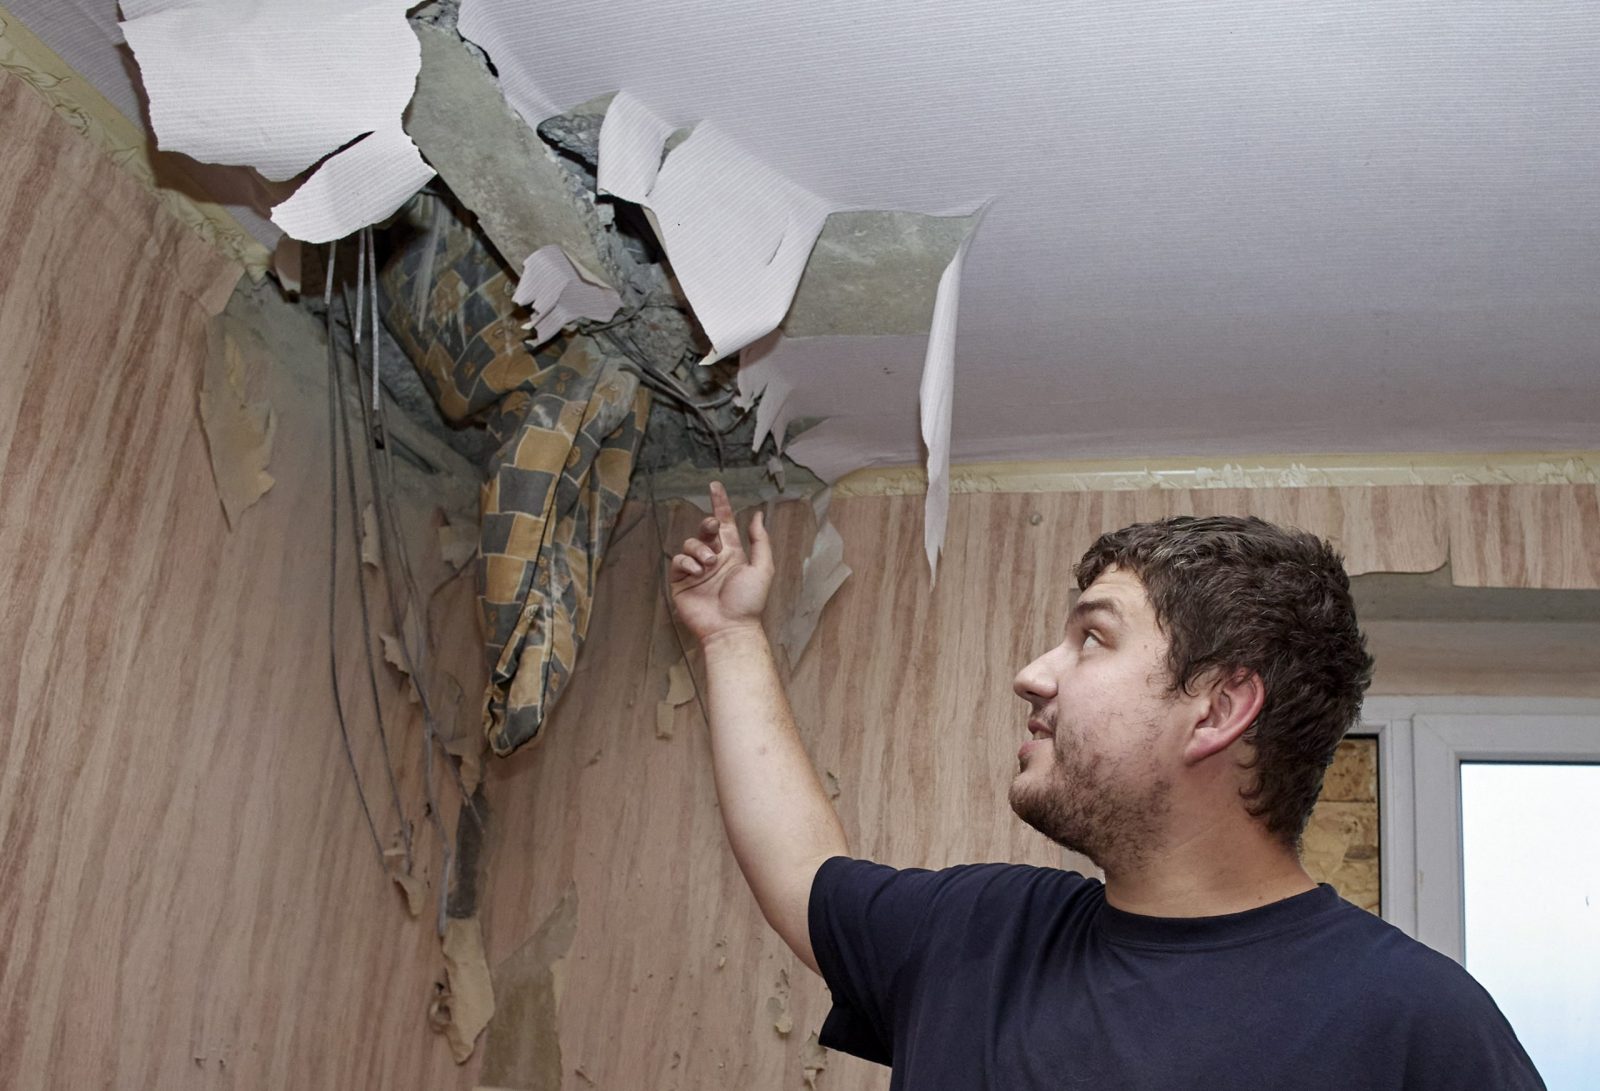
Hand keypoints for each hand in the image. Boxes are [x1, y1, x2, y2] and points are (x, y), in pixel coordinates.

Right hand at [668, 481, 773, 643]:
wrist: (730, 627)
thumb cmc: (749, 601)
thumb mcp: (762, 568)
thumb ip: (760, 541)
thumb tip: (758, 515)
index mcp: (732, 553)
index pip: (725, 522)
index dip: (720, 504)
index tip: (715, 486)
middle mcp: (713, 558)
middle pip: (705, 530)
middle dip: (707, 525)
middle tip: (713, 528)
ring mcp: (696, 569)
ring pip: (690, 544)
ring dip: (699, 549)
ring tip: (709, 564)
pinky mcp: (681, 581)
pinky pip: (678, 561)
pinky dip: (686, 563)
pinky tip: (697, 572)